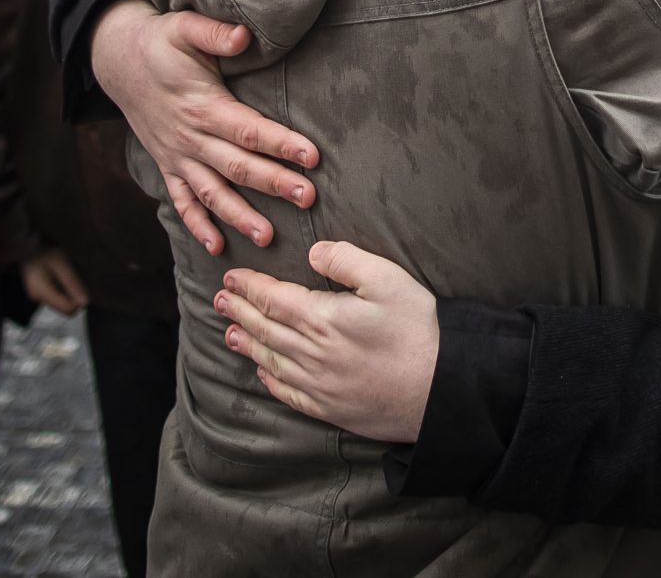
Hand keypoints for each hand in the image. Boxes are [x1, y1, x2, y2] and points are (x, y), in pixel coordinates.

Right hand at [21, 248, 87, 315]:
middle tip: (77, 278)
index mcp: (42, 292)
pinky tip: (63, 276)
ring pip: (61, 303)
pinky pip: (56, 297)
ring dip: (70, 293)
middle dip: (75, 297)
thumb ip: (72, 283)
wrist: (27, 242)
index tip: (83, 284)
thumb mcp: (61, 263)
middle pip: (64, 309)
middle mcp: (38, 298)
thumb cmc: (44, 249)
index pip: (67, 309)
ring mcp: (37, 295)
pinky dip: (64, 290)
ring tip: (70, 275)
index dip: (79, 301)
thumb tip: (86, 302)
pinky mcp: (39, 291)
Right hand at [91, 0, 317, 255]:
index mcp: (202, 105)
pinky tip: (217, 246)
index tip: (311, 156)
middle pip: (237, 166)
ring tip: (268, 238)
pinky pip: (182, 201)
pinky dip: (197, 224)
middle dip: (274, 184)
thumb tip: (245, 36)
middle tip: (308, 199)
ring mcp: (178, 156)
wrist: (119, 61)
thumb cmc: (161, 43)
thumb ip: (215, 33)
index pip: (248, 129)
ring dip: (239, 216)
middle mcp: (190, 137)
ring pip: (212, 192)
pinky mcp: (168, 165)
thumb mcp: (184, 27)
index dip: (280, 143)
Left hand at [216, 242, 436, 443]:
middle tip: (219, 301)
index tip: (231, 278)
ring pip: (271, 361)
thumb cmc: (419, 330)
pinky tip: (264, 374)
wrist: (441, 390)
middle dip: (239, 312)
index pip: (272, 298)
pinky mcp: (331, 409)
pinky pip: (289, 394)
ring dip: (248, 344)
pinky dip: (271, 381)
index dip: (248, 286)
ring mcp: (319, 385)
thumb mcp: (388, 279)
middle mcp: (312, 354)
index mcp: (322, 318)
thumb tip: (312, 252)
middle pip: (265, 329)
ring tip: (230, 334)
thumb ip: (346, 260)